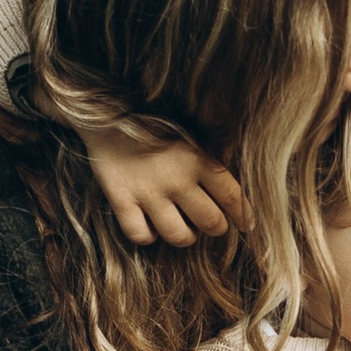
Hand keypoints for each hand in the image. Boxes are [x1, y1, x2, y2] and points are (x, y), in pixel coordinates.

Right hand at [80, 123, 247, 249]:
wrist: (105, 114)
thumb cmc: (155, 124)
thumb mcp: (190, 133)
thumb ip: (212, 157)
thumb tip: (237, 189)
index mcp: (198, 158)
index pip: (232, 196)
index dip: (243, 215)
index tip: (245, 225)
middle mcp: (176, 178)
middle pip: (211, 222)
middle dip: (216, 227)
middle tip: (211, 222)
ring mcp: (147, 192)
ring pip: (179, 236)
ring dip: (185, 235)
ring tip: (183, 226)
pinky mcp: (121, 200)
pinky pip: (141, 236)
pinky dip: (148, 236)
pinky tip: (151, 225)